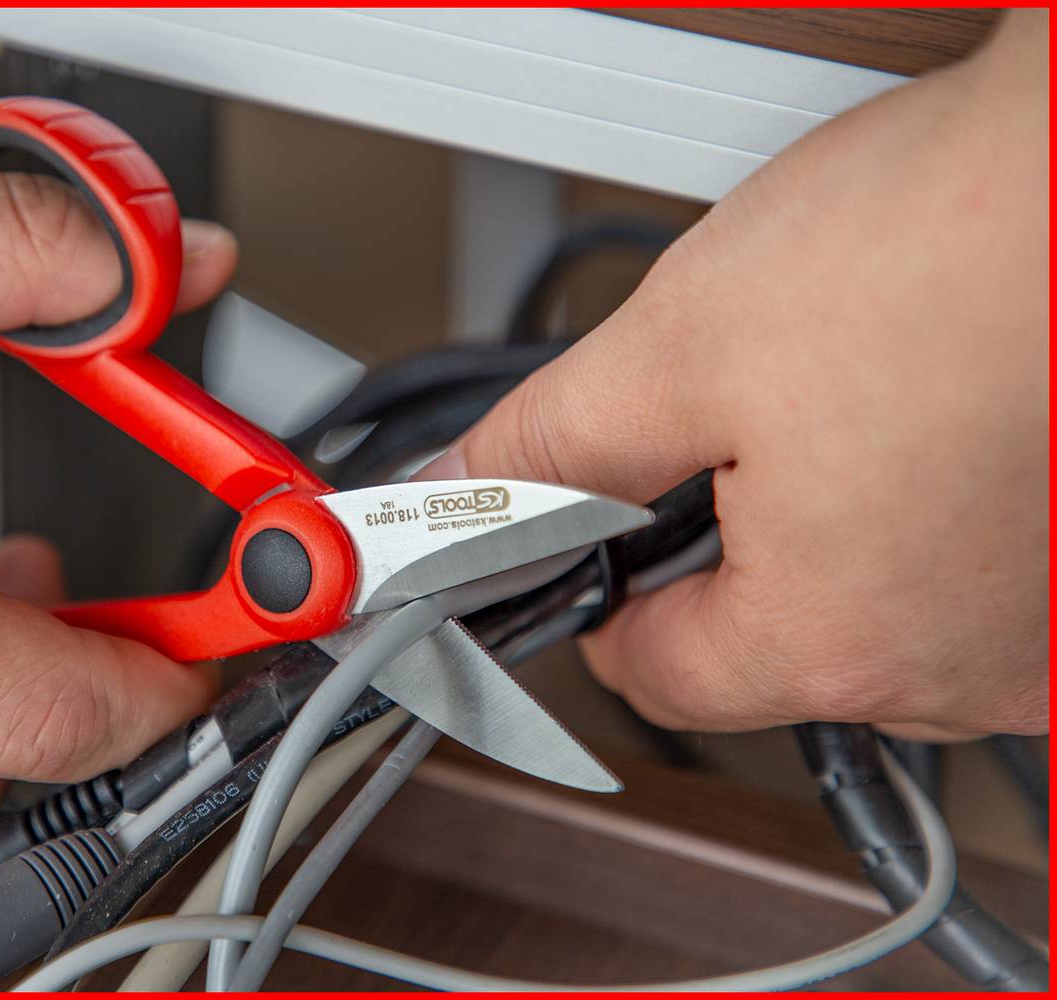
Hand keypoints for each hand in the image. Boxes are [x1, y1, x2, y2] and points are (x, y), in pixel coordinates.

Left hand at [420, 12, 1047, 737]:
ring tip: (849, 392)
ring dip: (835, 519)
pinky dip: (931, 506)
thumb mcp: (685, 346)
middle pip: (768, 643)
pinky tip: (931, 407)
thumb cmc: (961, 242)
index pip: (655, 679)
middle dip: (718, 544)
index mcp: (836, 641)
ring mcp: (1049, 630)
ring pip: (878, 602)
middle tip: (728, 423)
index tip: (586, 548)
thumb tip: (460, 493)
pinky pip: (972, 568)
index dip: (594, 601)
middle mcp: (964, 672)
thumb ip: (551, 447)